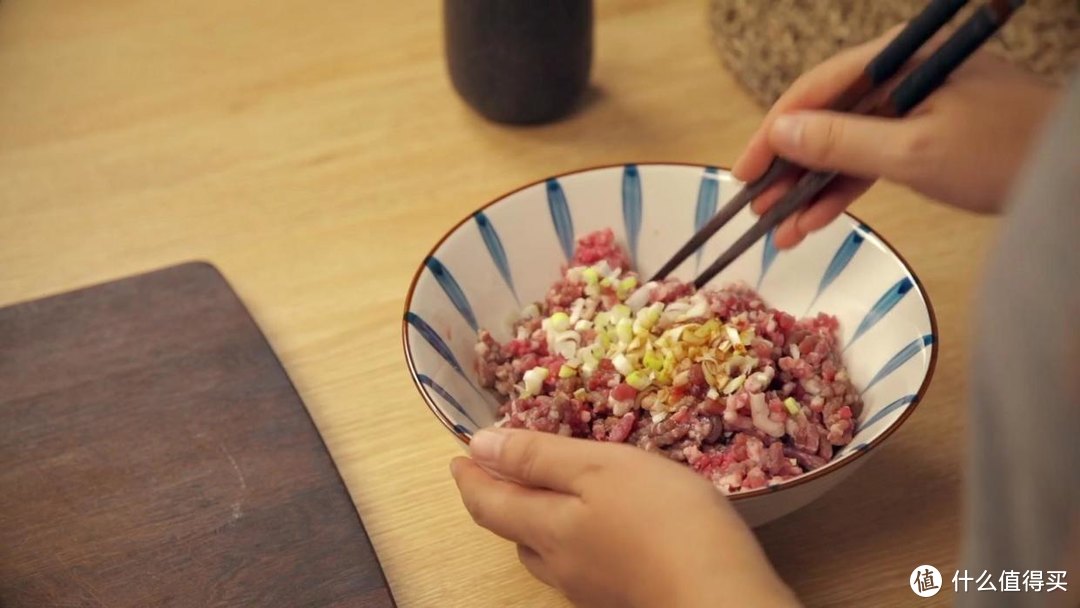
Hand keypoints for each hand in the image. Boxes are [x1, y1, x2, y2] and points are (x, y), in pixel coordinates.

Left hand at [450, 428, 799, 607]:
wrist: (721, 595)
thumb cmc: (662, 518)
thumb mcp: (599, 467)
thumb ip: (538, 456)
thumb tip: (478, 445)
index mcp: (547, 527)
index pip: (487, 504)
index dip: (468, 478)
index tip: (457, 456)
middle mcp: (560, 565)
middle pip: (514, 532)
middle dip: (501, 501)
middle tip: (501, 471)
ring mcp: (591, 589)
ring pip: (546, 556)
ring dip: (535, 524)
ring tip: (545, 497)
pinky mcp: (622, 598)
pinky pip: (581, 567)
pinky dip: (573, 541)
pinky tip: (599, 532)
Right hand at [732, 25, 1061, 249]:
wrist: (1071, 180)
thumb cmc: (1005, 154)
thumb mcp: (914, 151)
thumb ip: (842, 141)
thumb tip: (781, 132)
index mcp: (903, 59)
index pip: (819, 87)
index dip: (775, 130)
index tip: (743, 170)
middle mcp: (904, 77)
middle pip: (828, 116)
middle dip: (789, 166)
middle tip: (755, 205)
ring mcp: (916, 108)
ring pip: (846, 145)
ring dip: (812, 187)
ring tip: (778, 228)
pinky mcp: (927, 137)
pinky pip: (872, 161)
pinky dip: (845, 191)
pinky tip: (814, 220)